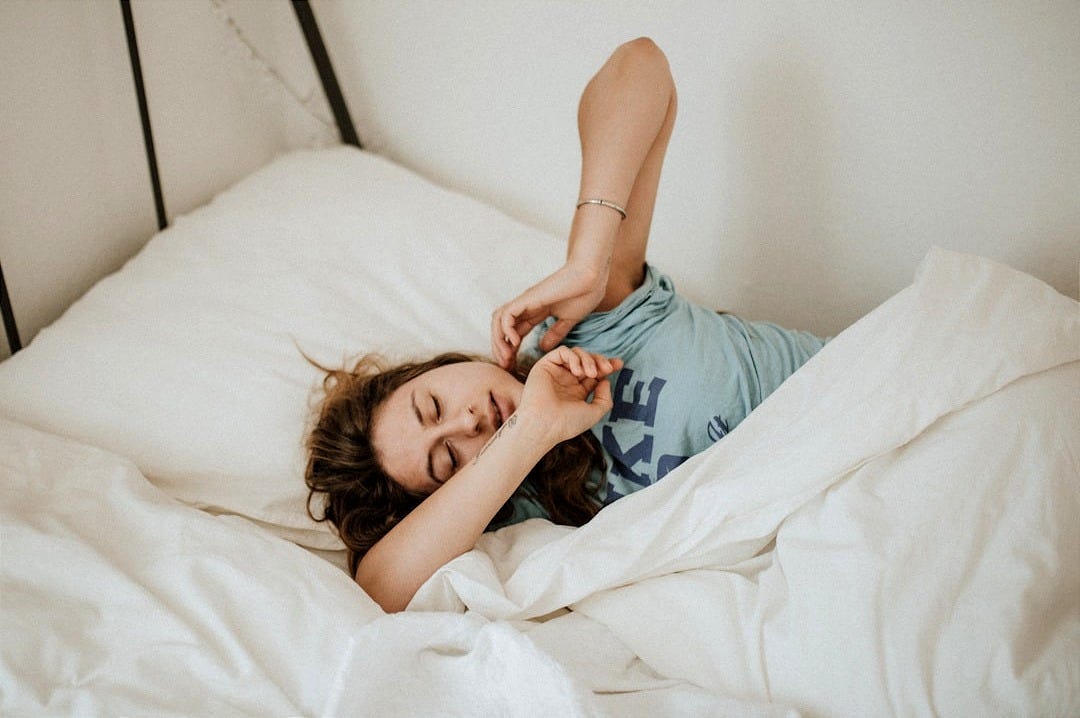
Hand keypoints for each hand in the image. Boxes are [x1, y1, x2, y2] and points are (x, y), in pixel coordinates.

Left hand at [491, 263, 606, 368]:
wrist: (591, 278)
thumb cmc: (584, 294)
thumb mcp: (568, 320)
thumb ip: (555, 333)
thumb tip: (543, 347)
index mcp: (536, 311)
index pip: (515, 332)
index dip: (511, 350)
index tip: (513, 366)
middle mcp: (526, 306)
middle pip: (502, 327)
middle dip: (501, 348)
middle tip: (506, 366)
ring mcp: (525, 302)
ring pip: (499, 320)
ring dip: (499, 340)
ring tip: (506, 357)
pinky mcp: (528, 298)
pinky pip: (507, 314)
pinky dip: (506, 329)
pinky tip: (514, 342)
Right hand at [517, 347, 621, 444]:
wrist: (544, 425)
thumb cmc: (567, 424)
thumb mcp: (594, 413)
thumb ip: (604, 398)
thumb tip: (605, 380)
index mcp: (577, 392)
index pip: (594, 373)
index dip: (606, 366)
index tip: (619, 365)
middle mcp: (566, 380)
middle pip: (587, 360)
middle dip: (600, 360)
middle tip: (607, 368)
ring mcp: (556, 372)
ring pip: (576, 353)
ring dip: (588, 359)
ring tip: (591, 373)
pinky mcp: (545, 366)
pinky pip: (562, 351)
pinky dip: (573, 357)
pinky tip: (577, 371)